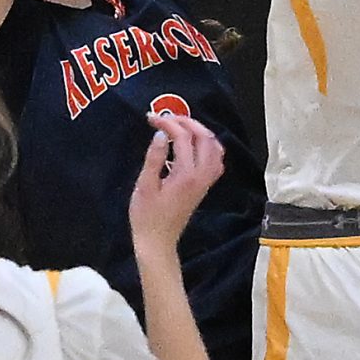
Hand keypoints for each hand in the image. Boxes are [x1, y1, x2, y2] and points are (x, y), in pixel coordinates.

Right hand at [129, 111, 225, 250]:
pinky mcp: (204, 186)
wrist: (158, 242)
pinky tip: (192, 144)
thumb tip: (162, 133)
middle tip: (167, 118)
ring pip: (215, 148)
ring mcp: (206, 181)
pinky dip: (207, 146)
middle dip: (187, 122)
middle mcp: (201, 176)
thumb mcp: (144, 186)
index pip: (183, 138)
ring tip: (179, 126)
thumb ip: (154, 158)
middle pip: (205, 138)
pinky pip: (215, 160)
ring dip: (200, 132)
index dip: (168, 123)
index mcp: (186, 175)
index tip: (151, 118)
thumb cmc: (147, 217)